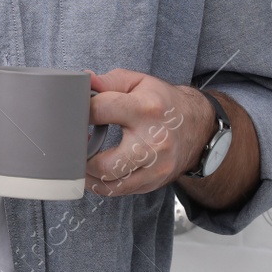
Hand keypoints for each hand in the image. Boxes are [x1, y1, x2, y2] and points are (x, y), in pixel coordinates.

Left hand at [84, 69, 211, 196]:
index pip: (100, 112)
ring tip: (81, 158)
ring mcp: (156, 167)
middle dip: (81, 156)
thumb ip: (108, 81)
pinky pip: (119, 191)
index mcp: (145, 109)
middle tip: (73, 144)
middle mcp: (153, 142)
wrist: (197, 127)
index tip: (74, 113)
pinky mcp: (154, 182)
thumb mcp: (138, 82)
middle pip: (105, 163)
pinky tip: (95, 169)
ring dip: (88, 174)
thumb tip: (84, 81)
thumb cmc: (163, 102)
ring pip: (111, 184)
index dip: (80, 111)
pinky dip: (101, 183)